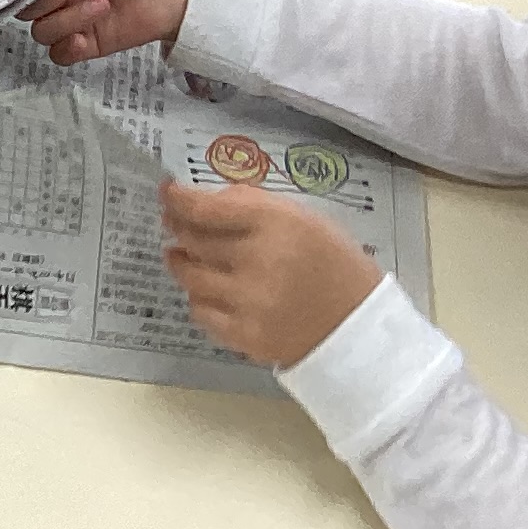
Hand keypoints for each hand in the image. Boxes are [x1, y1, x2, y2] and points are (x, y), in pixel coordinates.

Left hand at [159, 182, 380, 366]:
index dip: (178, 199)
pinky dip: (199, 299)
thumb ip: (254, 205)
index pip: (207, 208)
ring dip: (182, 263)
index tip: (167, 193)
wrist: (359, 330)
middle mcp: (258, 260)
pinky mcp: (245, 336)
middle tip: (173, 222)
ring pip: (190, 277)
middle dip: (177, 227)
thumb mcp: (304, 219)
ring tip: (183, 256)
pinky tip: (209, 291)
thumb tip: (208, 199)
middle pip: (193, 239)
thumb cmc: (334, 265)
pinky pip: (201, 312)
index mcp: (276, 223)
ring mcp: (248, 301)